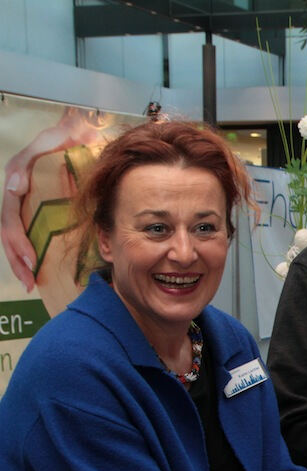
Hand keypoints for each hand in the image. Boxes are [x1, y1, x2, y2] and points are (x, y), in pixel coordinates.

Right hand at [2, 108, 102, 291]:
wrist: (77, 133)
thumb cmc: (66, 136)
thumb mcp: (56, 135)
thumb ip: (41, 149)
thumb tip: (14, 185)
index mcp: (17, 177)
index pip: (10, 213)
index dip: (17, 237)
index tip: (30, 256)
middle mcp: (15, 192)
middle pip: (9, 230)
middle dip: (17, 256)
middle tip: (31, 275)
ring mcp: (22, 202)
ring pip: (12, 236)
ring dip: (19, 261)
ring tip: (30, 282)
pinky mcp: (33, 210)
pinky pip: (25, 235)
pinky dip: (27, 255)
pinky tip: (34, 274)